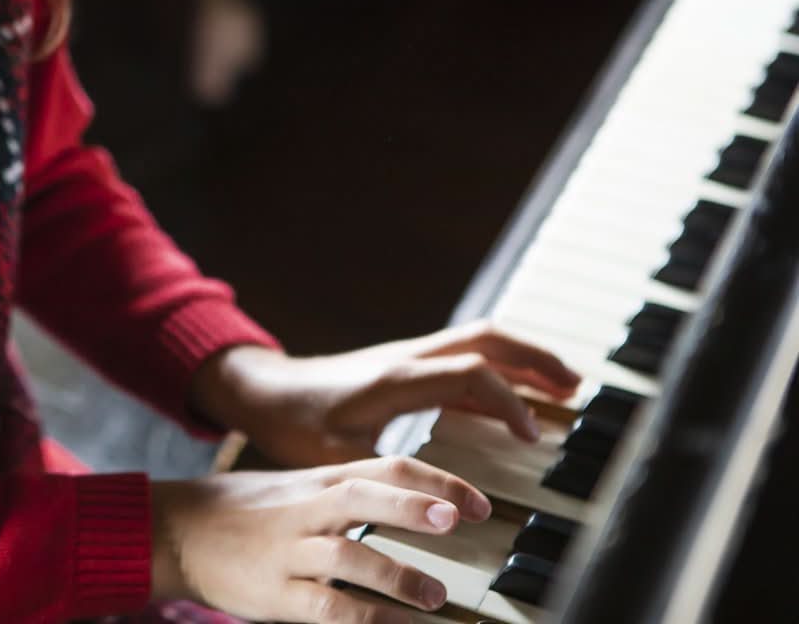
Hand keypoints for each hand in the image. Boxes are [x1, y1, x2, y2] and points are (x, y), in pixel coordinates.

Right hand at [151, 456, 492, 622]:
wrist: (174, 530)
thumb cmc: (242, 511)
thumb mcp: (295, 486)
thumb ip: (346, 489)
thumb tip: (413, 496)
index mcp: (316, 479)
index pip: (382, 466)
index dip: (433, 480)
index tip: (476, 502)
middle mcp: (304, 509)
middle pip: (362, 494)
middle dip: (413, 504)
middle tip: (460, 517)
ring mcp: (287, 551)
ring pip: (346, 553)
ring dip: (395, 573)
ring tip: (434, 595)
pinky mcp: (273, 594)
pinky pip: (324, 605)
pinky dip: (364, 616)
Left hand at [191, 320, 580, 467]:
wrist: (264, 390)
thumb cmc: (293, 421)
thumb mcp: (336, 455)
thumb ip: (387, 475)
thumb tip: (437, 502)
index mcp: (397, 377)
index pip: (472, 373)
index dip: (509, 402)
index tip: (534, 435)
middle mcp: (408, 358)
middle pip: (487, 339)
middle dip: (536, 359)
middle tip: (577, 386)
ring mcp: (408, 358)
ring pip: (478, 342)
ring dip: (523, 359)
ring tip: (564, 385)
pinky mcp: (404, 367)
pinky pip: (463, 359)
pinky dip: (498, 371)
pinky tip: (512, 397)